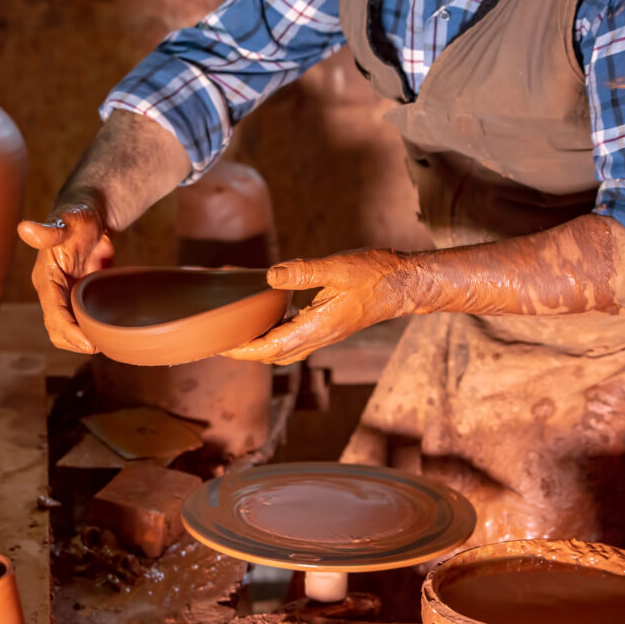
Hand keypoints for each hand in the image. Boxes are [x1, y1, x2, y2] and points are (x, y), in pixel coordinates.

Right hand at [18, 202, 112, 352]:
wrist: (91, 217)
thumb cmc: (79, 216)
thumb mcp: (69, 221)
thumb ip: (50, 229)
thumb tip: (25, 229)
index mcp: (45, 278)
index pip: (53, 313)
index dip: (69, 331)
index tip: (89, 344)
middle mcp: (51, 291)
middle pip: (56, 329)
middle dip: (75, 341)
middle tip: (100, 346)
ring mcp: (64, 296)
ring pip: (65, 331)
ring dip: (81, 341)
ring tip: (104, 344)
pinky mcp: (77, 298)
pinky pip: (78, 323)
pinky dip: (89, 332)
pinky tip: (106, 335)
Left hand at [221, 249, 408, 364]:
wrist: (404, 285)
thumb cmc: (375, 275)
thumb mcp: (338, 267)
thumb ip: (302, 272)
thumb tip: (270, 276)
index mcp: (317, 328)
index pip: (270, 348)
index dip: (242, 350)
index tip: (221, 346)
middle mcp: (318, 337)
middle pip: (272, 355)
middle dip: (245, 352)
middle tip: (220, 340)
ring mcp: (324, 335)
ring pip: (283, 350)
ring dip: (259, 346)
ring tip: (238, 332)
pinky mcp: (328, 328)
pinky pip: (295, 339)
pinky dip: (275, 334)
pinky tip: (268, 318)